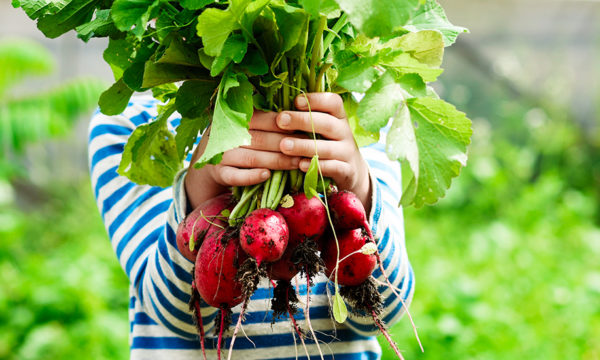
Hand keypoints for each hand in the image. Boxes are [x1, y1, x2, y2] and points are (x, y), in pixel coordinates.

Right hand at [185, 111, 300, 208]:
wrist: (209, 158)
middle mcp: (227, 134)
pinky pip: (235, 176)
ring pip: (252, 157)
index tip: (305, 129)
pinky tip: (266, 175)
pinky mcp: (219, 173)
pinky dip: (251, 176)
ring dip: (276, 161)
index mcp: (237, 118)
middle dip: (286, 145)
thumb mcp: (248, 124)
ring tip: (295, 163)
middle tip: (307, 149)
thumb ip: (268, 120)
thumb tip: (301, 117)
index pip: (264, 119)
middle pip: (261, 139)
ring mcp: (222, 154)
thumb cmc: (239, 138)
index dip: (285, 125)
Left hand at [277, 93, 371, 212]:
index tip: (296, 101)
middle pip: (327, 123)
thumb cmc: (328, 145)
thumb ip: (307, 119)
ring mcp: (347, 152)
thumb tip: (278, 109)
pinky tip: (301, 165)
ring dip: (304, 146)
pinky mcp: (347, 171)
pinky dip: (317, 167)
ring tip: (284, 145)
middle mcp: (345, 132)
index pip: (333, 102)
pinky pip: (333, 168)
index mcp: (339, 117)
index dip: (315, 100)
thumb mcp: (323, 130)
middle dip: (302, 120)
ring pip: (327, 147)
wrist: (351, 172)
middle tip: (280, 120)